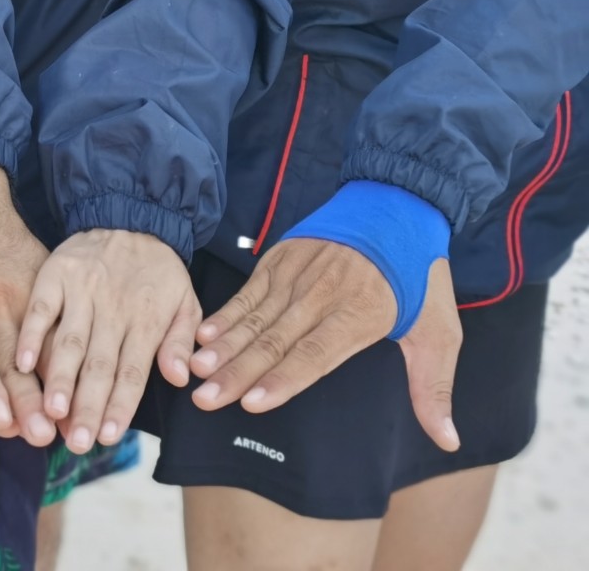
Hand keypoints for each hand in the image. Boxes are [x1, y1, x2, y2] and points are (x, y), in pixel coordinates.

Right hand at [15, 229, 200, 452]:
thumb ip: (180, 340)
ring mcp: (82, 290)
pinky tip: (23, 364)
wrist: (130, 214)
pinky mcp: (56, 274)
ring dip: (60, 378)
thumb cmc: (158, 269)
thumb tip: (179, 377)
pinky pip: (41, 308)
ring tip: (52, 412)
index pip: (132, 372)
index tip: (108, 437)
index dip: (119, 406)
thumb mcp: (185, 300)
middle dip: (88, 406)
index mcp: (146, 319)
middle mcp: (113, 308)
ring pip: (69, 341)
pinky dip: (32, 335)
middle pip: (98, 364)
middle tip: (77, 442)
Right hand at [189, 238, 461, 450]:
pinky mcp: (280, 259)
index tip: (253, 403)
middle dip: (236, 373)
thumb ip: (434, 387)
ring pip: (255, 318)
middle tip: (205, 400)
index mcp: (360, 313)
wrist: (398, 204)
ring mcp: (297, 274)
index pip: (314, 353)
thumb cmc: (419, 277)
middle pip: (274, 341)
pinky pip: (249, 293)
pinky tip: (204, 335)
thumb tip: (449, 441)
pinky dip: (225, 314)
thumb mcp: (439, 332)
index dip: (283, 380)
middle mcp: (322, 294)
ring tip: (197, 371)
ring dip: (223, 347)